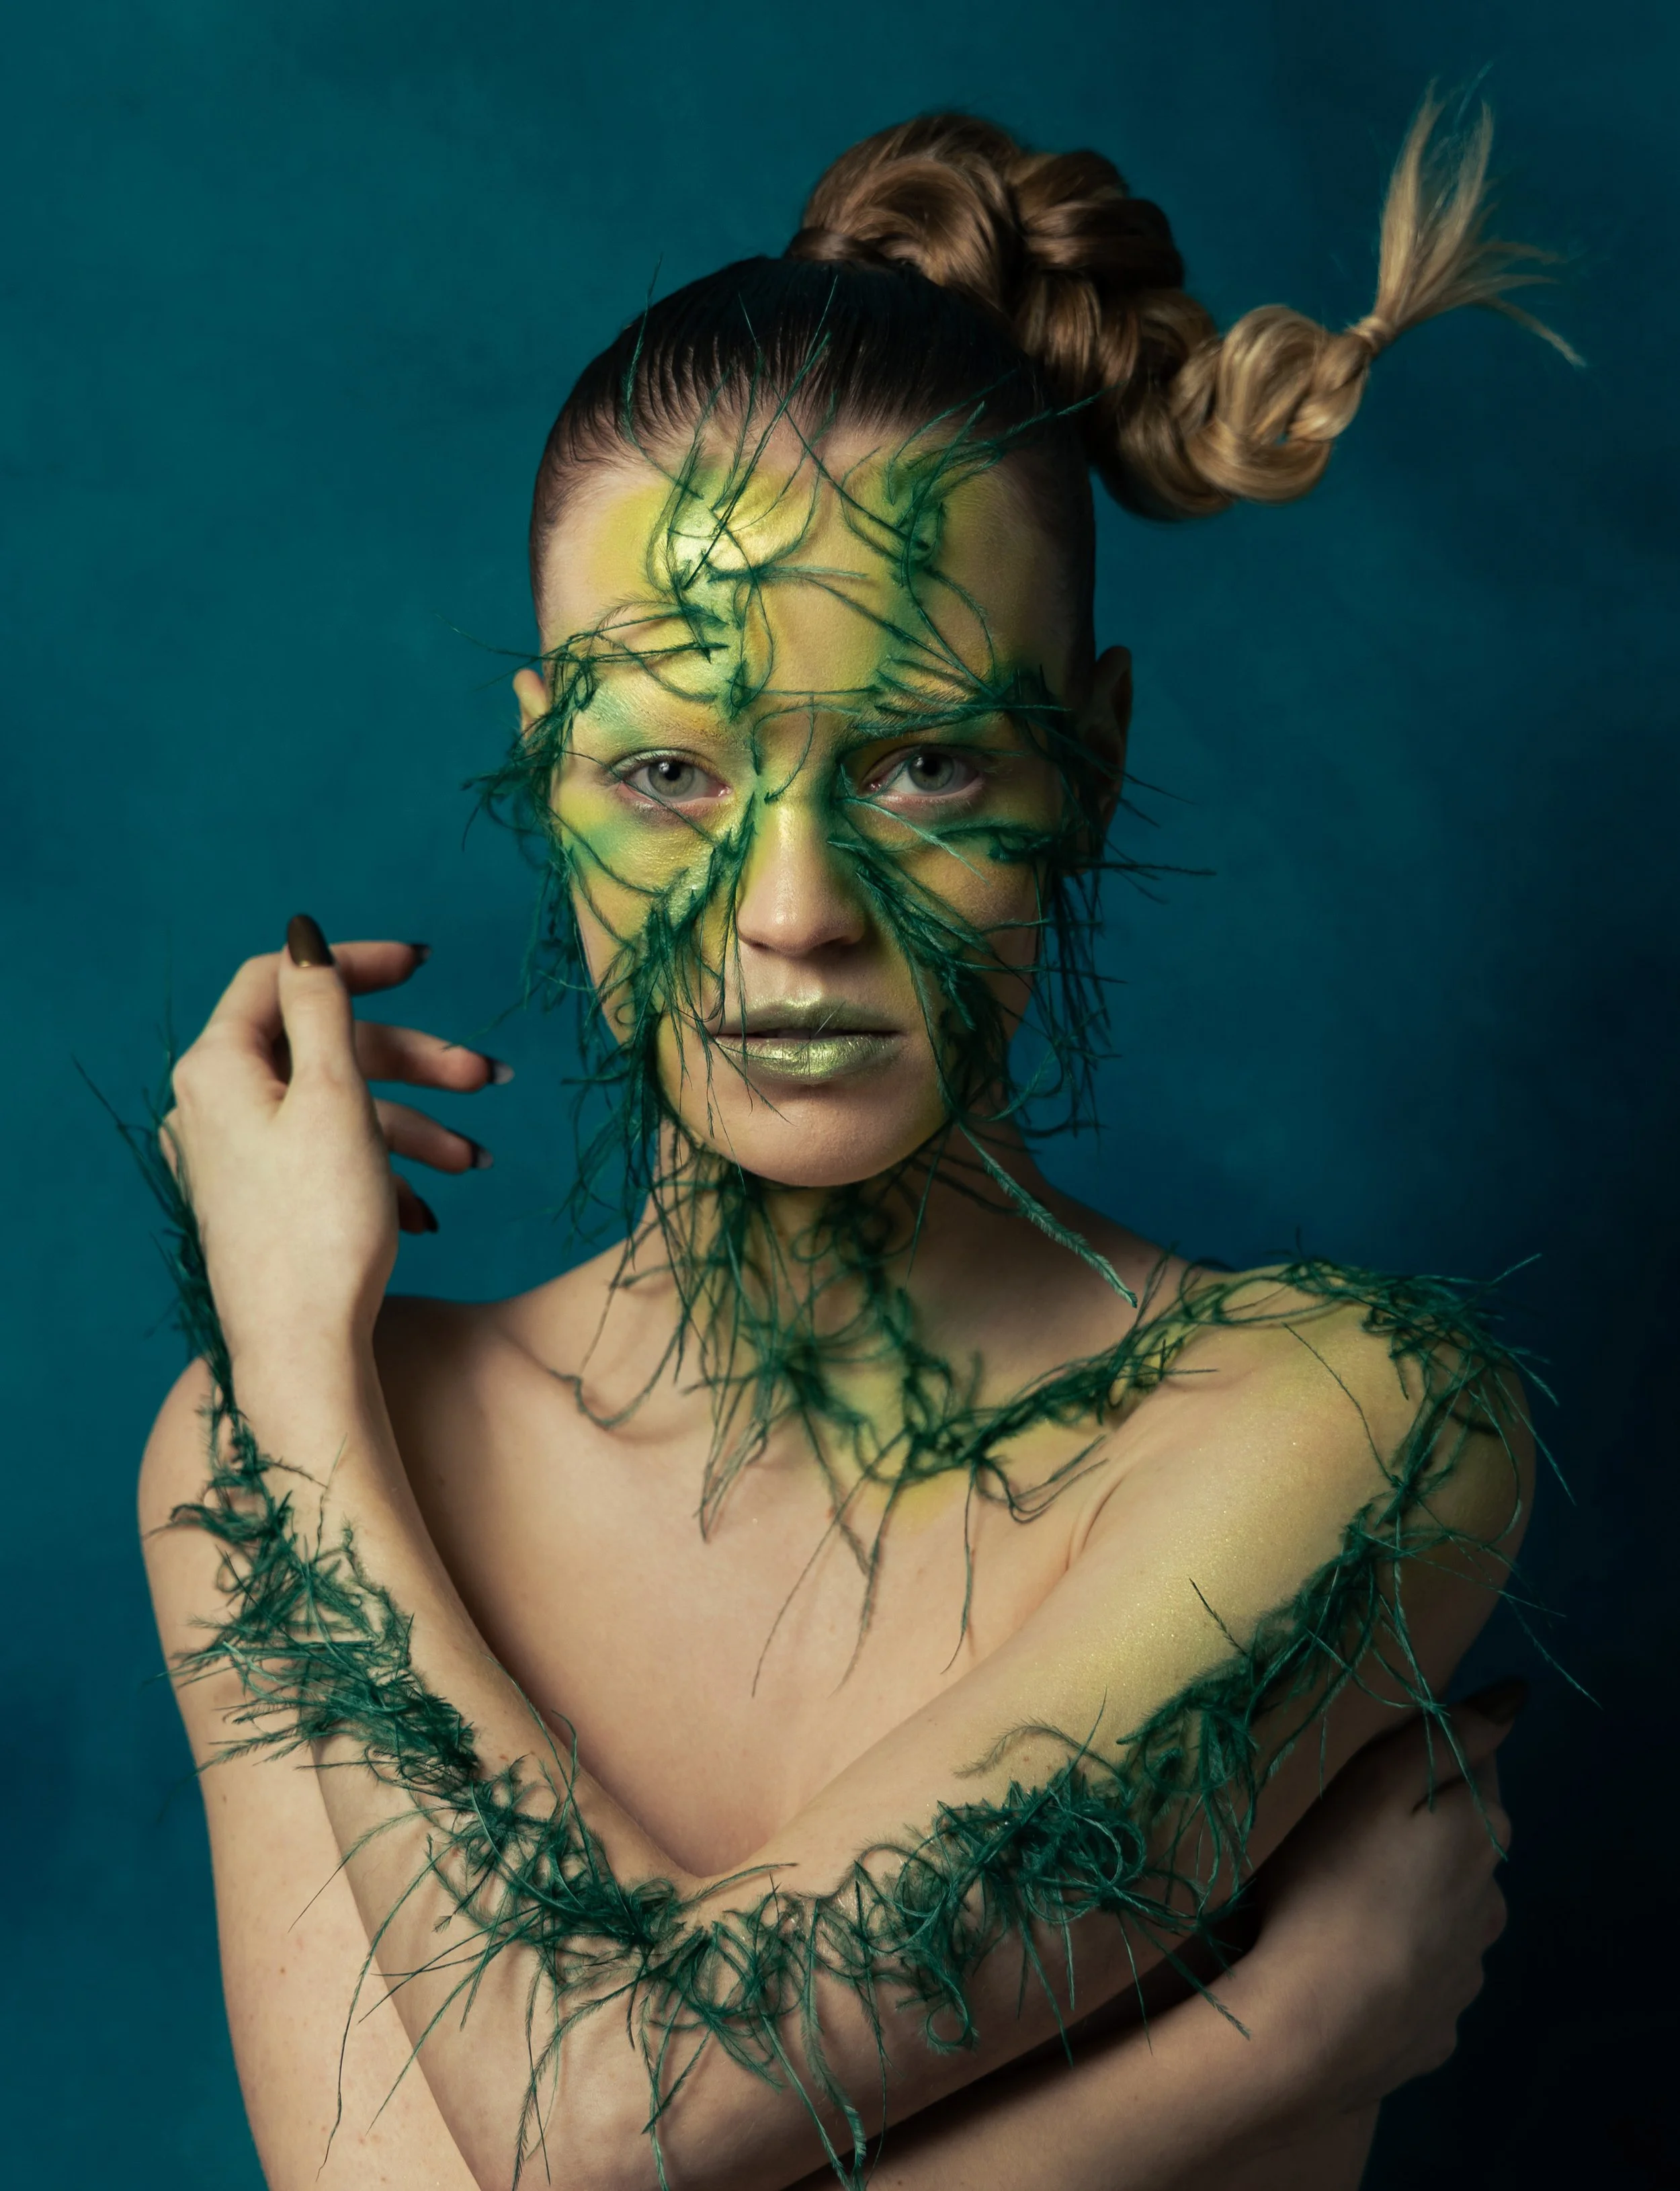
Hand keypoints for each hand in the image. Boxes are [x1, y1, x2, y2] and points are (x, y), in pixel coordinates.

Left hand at [161, 918, 505, 1367]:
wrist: (300, 1353)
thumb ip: (321, 1006)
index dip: (353, 963)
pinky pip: (325, 1157)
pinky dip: (382, 1167)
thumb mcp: (334, 1097)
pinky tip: (426, 1207)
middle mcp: (211, 1106)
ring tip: (473, 1162)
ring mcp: (231, 1158)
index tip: (425, 965)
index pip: (281, 979)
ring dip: (413, 1124)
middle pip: (322, 1048)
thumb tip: (304, 933)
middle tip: (485, 1078)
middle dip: (411, 1062)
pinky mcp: (257, 1201)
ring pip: (334, 1108)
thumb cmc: (319, 1228)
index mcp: (217, 1068)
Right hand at [1238, 1682, 1520, 2126]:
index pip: (1475, 1765)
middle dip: (1421, 1831)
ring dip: (1411, 1899)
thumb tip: (1515, 1699)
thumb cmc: (1331, 1880)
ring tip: (1342, 1902)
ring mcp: (1467, 1971)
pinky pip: (1418, 1975)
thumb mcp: (1375, 1782)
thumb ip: (1446, 1736)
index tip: (1372, 1762)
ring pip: (1444, 1912)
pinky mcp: (1438, 2027)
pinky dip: (1395, 1962)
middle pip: (1462, 1842)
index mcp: (1483, 1832)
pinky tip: (1351, 1964)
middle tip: (1347, 1832)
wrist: (1313, 2025)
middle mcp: (1491, 1900)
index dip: (1428, 1754)